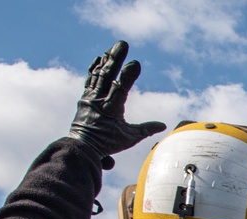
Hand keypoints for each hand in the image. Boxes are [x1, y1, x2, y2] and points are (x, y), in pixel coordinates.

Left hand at [69, 40, 166, 168]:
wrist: (83, 146)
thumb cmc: (107, 143)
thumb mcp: (130, 138)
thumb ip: (146, 129)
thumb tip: (163, 125)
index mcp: (111, 110)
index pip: (120, 88)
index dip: (128, 75)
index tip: (136, 62)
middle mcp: (98, 101)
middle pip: (107, 75)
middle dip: (115, 58)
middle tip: (123, 44)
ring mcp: (90, 97)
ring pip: (98, 74)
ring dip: (106, 60)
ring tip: (114, 47)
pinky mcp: (85, 97)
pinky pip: (91, 79)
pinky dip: (95, 68)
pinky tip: (99, 58)